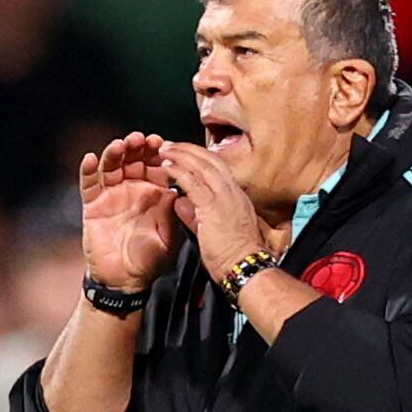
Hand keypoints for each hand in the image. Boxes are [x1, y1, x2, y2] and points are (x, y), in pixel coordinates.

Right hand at [80, 134, 179, 293]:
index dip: (157, 153)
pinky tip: (90, 159)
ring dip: (115, 153)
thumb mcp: (167, 237)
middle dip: (137, 147)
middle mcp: (132, 189)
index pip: (155, 165)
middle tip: (140, 139)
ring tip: (119, 146)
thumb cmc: (149, 261)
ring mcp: (111, 195)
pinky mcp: (93, 205)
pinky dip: (87, 170)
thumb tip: (174, 190)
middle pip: (133, 159)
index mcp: (153, 194)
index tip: (161, 143)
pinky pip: (89, 184)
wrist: (124, 281)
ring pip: (111, 166)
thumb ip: (170, 214)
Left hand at [157, 143, 266, 285]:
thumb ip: (197, 216)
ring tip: (165, 149)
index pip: (216, 168)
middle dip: (188, 149)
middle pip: (209, 160)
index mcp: (235, 197)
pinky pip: (193, 182)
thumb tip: (181, 203)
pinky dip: (178, 170)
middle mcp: (232, 192)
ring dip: (181, 154)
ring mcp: (224, 197)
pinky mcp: (213, 206)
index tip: (184, 155)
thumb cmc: (235, 256)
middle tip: (170, 145)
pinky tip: (167, 165)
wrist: (246, 267)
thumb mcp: (215, 232)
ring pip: (201, 166)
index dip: (199, 159)